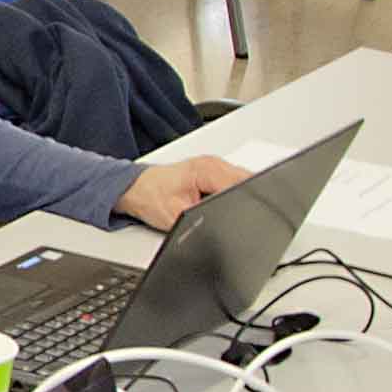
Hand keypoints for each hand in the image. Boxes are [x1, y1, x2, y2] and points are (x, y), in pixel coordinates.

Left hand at [119, 153, 251, 228]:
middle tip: (244, 217)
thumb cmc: (150, 197)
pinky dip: (234, 193)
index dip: (250, 199)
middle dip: (249, 198)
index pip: (241, 183)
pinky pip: (233, 182)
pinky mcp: (214, 173)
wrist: (136, 189)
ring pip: (242, 180)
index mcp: (206, 170)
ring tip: (229, 210)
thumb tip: (221, 227)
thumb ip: (201, 220)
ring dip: (241, 195)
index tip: (254, 211)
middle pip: (246, 180)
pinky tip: (225, 204)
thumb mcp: (176, 215)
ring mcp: (215, 166)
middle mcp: (213, 164)